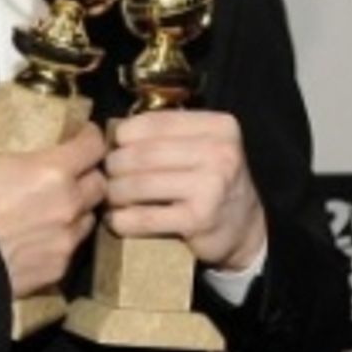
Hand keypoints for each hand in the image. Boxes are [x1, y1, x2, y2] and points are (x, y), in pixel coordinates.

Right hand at [0, 120, 106, 299]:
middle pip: (99, 184)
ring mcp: (64, 241)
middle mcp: (67, 206)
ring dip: (75, 209)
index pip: (94, 145)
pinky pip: (67, 249)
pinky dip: (58, 240)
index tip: (79, 134)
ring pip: (86, 218)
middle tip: (66, 171)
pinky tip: (34, 237)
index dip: (88, 136)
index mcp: (52, 170)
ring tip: (50, 207)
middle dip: (87, 174)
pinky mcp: (54, 271)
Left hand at [103, 110, 265, 270]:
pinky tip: (117, 220)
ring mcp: (211, 186)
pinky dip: (123, 219)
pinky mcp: (199, 220)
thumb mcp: (202, 147)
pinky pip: (145, 216)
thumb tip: (111, 135)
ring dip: (115, 193)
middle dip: (115, 166)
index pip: (154, 123)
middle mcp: (219, 152)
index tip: (115, 147)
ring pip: (139, 184)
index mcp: (218, 127)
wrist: (244, 229)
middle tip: (107, 176)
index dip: (123, 135)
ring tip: (112, 197)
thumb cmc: (212, 182)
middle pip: (142, 154)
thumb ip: (168, 135)